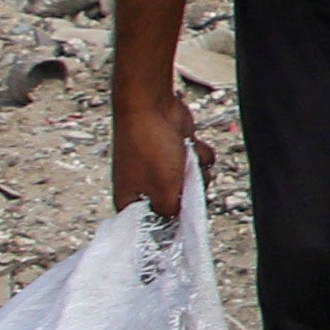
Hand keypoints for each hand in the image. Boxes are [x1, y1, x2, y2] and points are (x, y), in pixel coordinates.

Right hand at [111, 89, 201, 223]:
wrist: (151, 105)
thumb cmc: (150, 147)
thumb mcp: (164, 190)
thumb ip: (171, 212)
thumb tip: (178, 219)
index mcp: (130, 200)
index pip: (153, 224)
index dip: (170, 223)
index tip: (185, 218)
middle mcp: (144, 186)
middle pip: (178, 202)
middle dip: (190, 192)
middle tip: (186, 181)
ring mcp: (160, 167)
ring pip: (192, 182)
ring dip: (198, 170)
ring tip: (187, 159)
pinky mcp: (176, 151)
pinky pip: (197, 162)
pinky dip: (198, 153)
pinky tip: (190, 143)